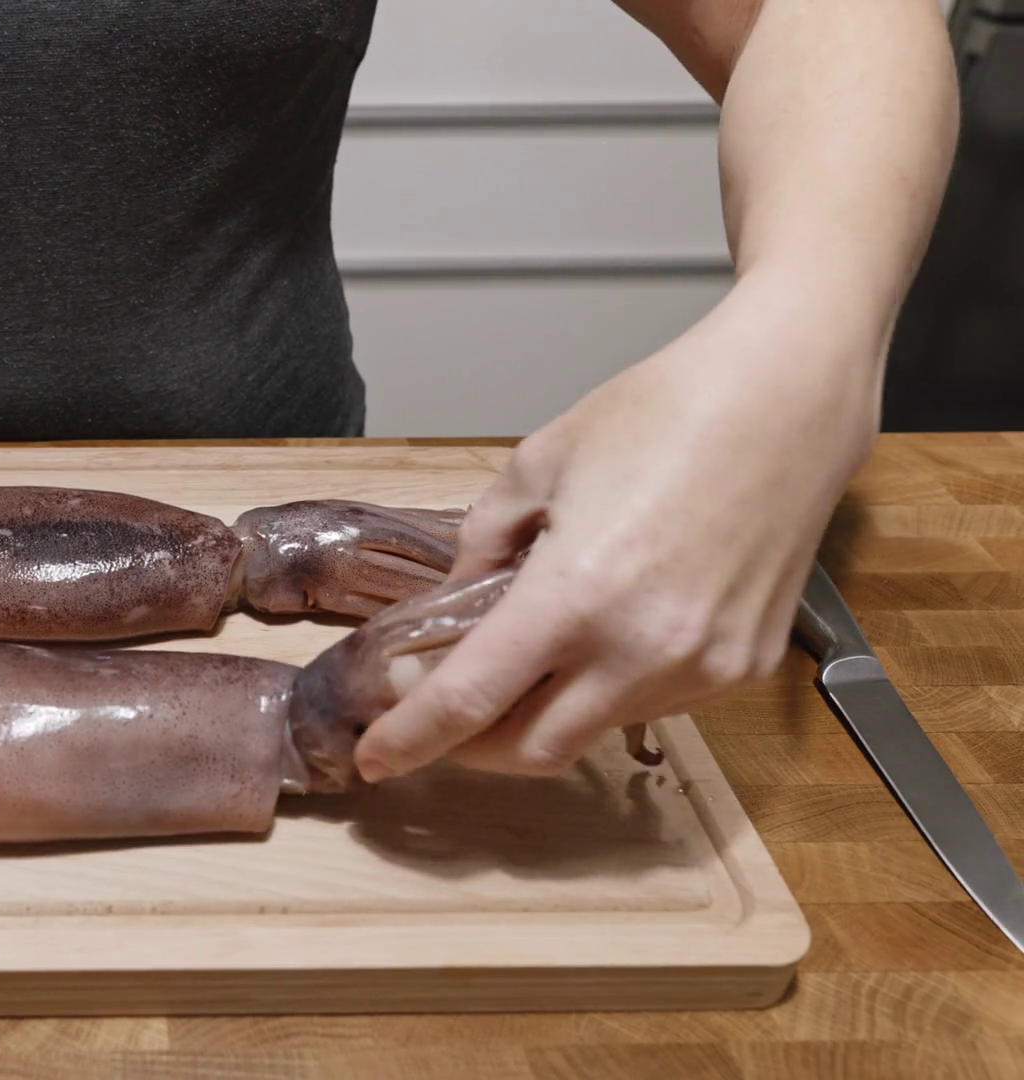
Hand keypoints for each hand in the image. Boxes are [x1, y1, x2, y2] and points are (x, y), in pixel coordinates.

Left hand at [352, 275, 878, 779]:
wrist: (787, 399)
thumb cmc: (662, 413)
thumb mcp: (538, 466)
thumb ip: (484, 543)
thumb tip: (460, 594)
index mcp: (573, 598)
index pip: (469, 701)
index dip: (411, 738)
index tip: (375, 757)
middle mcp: (639, 652)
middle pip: (530, 751)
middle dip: (472, 747)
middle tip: (439, 716)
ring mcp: (699, 669)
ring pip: (594, 730)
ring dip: (545, 713)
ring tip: (527, 658)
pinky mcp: (742, 668)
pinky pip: (654, 704)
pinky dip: (609, 689)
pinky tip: (606, 634)